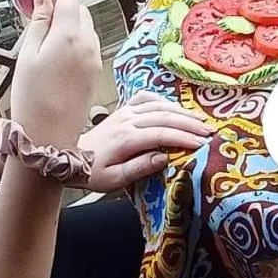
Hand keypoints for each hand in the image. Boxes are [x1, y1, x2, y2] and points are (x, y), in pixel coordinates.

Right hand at [10, 0, 101, 149]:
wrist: (48, 136)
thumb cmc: (32, 99)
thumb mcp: (26, 54)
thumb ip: (38, 20)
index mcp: (69, 35)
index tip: (41, 8)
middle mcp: (88, 44)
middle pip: (81, 11)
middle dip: (63, 14)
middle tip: (41, 33)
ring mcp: (95, 59)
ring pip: (87, 29)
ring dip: (71, 31)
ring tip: (48, 52)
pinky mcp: (97, 73)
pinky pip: (90, 48)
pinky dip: (77, 48)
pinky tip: (59, 65)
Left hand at [79, 91, 214, 191]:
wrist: (68, 157)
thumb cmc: (92, 172)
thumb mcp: (114, 179)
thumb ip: (139, 167)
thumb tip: (164, 156)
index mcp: (126, 138)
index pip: (161, 133)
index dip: (183, 137)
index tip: (202, 143)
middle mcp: (127, 120)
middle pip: (164, 116)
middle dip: (189, 123)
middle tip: (209, 131)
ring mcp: (125, 112)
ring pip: (158, 105)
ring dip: (181, 111)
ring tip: (200, 119)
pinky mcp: (123, 110)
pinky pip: (145, 98)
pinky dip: (162, 100)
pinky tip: (173, 106)